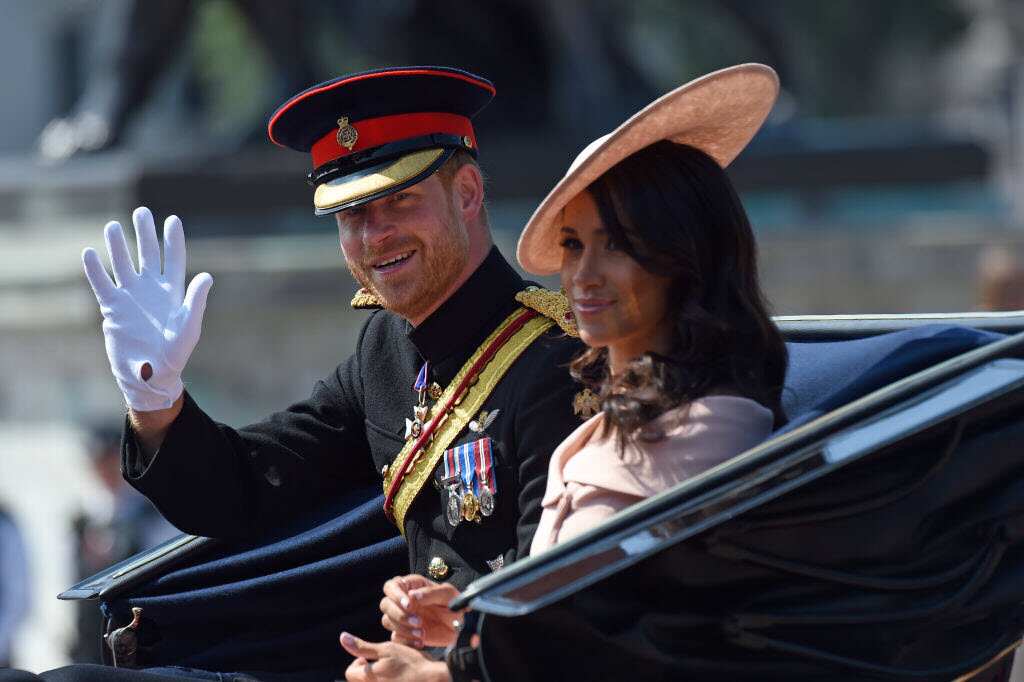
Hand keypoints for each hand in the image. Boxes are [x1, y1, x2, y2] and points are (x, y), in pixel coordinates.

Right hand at [82, 207, 211, 410]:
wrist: (151, 375)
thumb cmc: (175, 354)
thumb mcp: (189, 327)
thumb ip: (196, 301)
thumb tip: (207, 276)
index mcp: (173, 292)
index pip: (173, 260)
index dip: (172, 240)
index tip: (171, 219)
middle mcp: (151, 290)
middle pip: (147, 255)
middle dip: (144, 234)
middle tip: (141, 212)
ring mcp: (131, 297)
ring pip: (123, 265)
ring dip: (118, 246)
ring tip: (112, 226)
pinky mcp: (113, 308)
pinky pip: (102, 284)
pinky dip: (96, 269)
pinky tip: (91, 252)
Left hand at [340, 632, 449, 681]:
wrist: (433, 679)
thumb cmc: (410, 662)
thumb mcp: (386, 649)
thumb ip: (362, 647)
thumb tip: (342, 637)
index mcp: (368, 678)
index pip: (350, 673)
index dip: (359, 662)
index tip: (371, 658)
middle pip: (358, 681)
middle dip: (366, 672)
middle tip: (381, 664)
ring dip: (376, 678)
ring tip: (390, 673)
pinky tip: (398, 680)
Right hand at [379, 574, 463, 647]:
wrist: (462, 628)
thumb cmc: (456, 605)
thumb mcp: (448, 594)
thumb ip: (431, 592)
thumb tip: (412, 595)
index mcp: (412, 586)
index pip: (392, 586)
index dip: (396, 595)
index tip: (409, 605)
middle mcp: (404, 600)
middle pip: (385, 604)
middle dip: (399, 614)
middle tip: (418, 621)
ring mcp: (403, 617)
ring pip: (387, 621)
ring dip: (402, 628)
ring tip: (422, 633)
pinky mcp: (404, 634)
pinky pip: (395, 638)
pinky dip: (406, 641)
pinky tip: (421, 641)